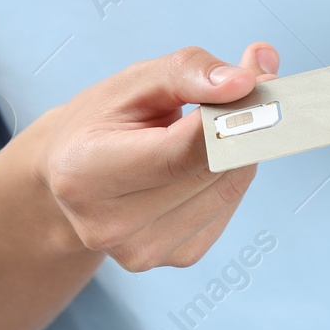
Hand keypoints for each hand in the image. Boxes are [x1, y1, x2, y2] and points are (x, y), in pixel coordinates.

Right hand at [35, 42, 279, 271]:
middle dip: (244, 122)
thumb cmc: (102, 122)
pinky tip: (206, 157)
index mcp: (87, 174)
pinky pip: (229, 204)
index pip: (181, 152)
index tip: (257, 82)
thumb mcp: (133, 81)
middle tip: (255, 83)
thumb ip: (189, 72)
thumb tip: (247, 82)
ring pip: (229, 186)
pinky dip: (231, 173)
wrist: (72, 176)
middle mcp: (111, 225)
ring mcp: (144, 250)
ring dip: (243, 146)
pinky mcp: (177, 257)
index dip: (228, 117)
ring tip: (221, 118)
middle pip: (212, 170)